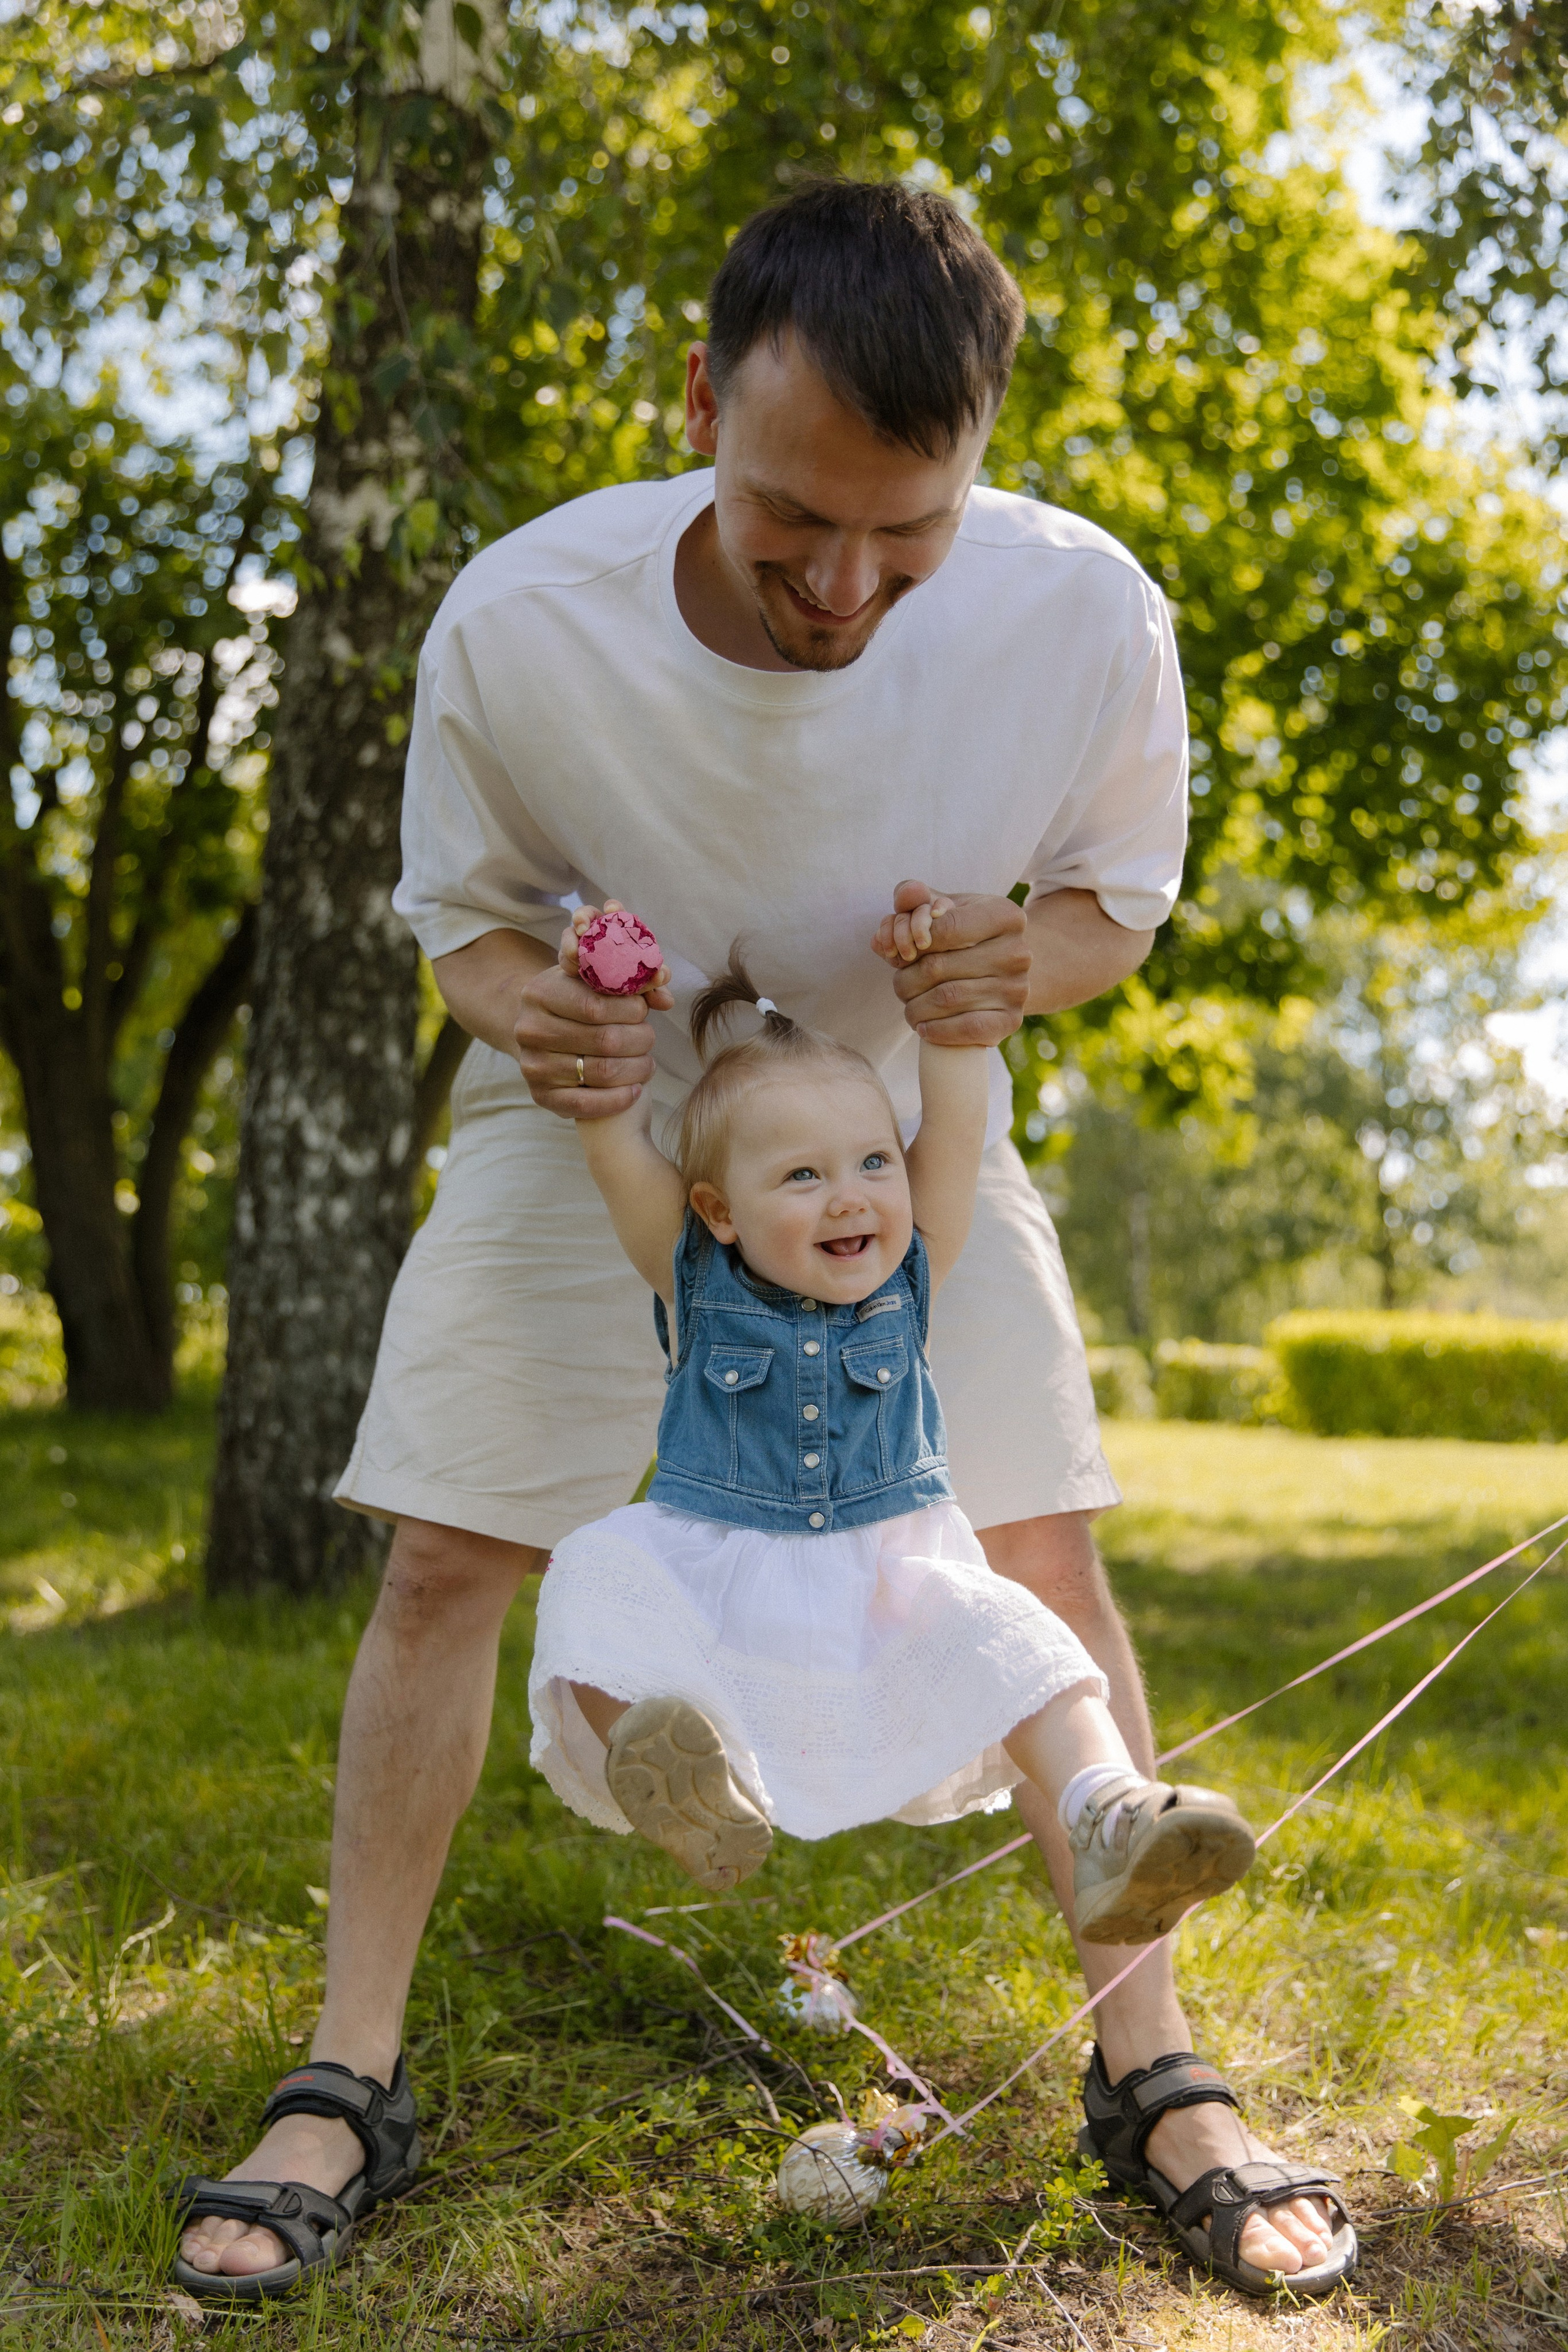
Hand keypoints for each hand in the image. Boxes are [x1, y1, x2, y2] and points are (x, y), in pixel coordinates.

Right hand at [514, 903, 672, 1118]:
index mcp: (540, 993)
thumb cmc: (576, 1001)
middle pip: (605, 1040)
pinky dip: (619, 1099)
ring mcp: (533, 1066)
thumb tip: (662, 978)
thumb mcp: (593, 979)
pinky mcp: (541, 1096)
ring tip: (646, 1062)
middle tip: (648, 1038)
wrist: (540, 1033)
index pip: (597, 1006)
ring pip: (602, 1072)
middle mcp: (529, 1029)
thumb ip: (629, 975)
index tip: (644, 1011)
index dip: (631, 1010)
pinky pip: (587, 1104)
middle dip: (639, 1040)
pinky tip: (635, 1089)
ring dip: (636, 1068)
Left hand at [872, 878, 1028, 1046]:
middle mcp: (1017, 951)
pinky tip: (924, 1027)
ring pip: (945, 999)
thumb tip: (905, 896)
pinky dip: (936, 1030)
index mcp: (1004, 914)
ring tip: (908, 1005)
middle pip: (937, 966)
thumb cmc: (965, 935)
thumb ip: (917, 897)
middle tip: (900, 983)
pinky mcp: (1012, 1019)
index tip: (903, 951)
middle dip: (906, 978)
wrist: (1005, 971)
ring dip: (913, 1007)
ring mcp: (1017, 988)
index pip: (945, 927)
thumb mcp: (945, 908)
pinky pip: (968, 1029)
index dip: (912, 940)